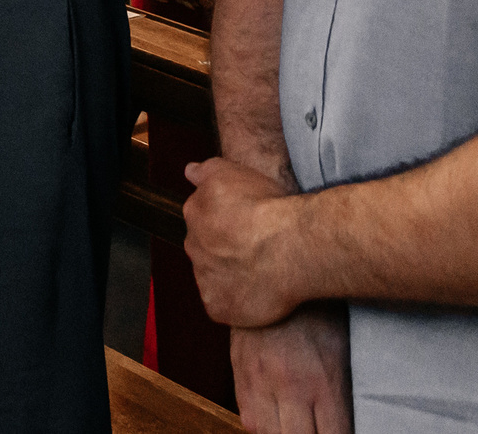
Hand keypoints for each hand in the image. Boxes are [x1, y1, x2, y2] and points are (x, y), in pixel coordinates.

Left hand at [184, 157, 303, 329]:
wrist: (288, 247)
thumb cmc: (266, 207)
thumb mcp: (231, 171)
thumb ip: (205, 171)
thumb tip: (189, 171)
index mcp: (195, 213)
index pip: (202, 218)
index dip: (225, 222)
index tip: (246, 224)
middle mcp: (193, 246)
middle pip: (205, 249)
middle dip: (224, 249)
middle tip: (254, 249)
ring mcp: (204, 279)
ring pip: (214, 277)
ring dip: (230, 275)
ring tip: (261, 272)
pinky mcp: (218, 307)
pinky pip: (224, 306)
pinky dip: (238, 302)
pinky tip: (258, 294)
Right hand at [229, 302, 353, 433]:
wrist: (273, 269)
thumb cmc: (316, 307)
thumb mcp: (341, 346)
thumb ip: (342, 388)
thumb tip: (349, 420)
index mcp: (323, 380)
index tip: (340, 430)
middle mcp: (290, 385)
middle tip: (317, 426)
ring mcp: (260, 381)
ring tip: (296, 425)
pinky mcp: (240, 373)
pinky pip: (248, 418)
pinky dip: (262, 425)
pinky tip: (275, 418)